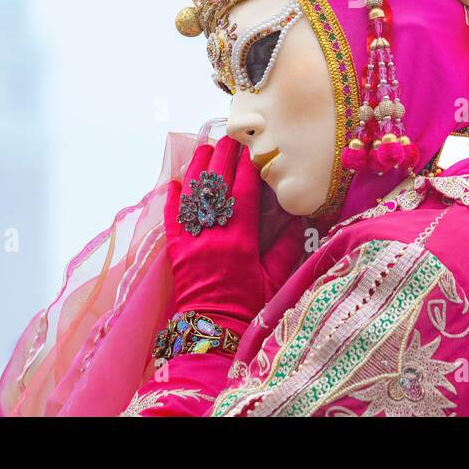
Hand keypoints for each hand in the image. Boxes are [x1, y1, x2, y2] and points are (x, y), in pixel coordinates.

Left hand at [163, 136, 304, 332]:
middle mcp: (212, 234)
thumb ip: (285, 246)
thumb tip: (296, 216)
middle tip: (231, 136)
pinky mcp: (175, 249)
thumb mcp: (275, 278)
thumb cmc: (248, 307)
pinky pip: (171, 216)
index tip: (254, 146)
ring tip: (206, 147)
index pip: (243, 190)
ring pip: (191, 194)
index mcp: (239, 239)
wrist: (212, 331)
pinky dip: (173, 196)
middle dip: (224, 156)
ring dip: (198, 167)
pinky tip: (177, 180)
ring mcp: (190, 240)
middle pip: (216, 184)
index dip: (248, 165)